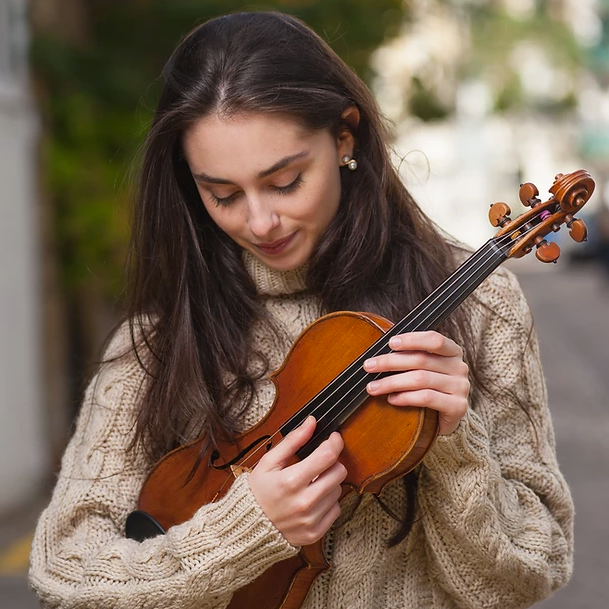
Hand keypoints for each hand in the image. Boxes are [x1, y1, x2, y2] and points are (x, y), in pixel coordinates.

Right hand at [248, 416, 346, 545]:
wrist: (248, 528)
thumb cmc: (258, 492)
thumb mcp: (269, 462)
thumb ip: (292, 441)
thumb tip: (311, 423)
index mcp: (291, 481)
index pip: (327, 456)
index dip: (334, 443)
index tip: (334, 438)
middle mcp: (304, 502)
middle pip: (339, 473)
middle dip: (332, 463)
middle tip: (319, 463)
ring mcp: (311, 519)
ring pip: (338, 490)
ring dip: (329, 483)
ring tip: (311, 484)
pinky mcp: (316, 533)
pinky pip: (336, 509)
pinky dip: (327, 502)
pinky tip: (312, 500)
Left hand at [363, 331, 469, 434]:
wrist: (445, 418)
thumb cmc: (429, 387)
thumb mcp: (422, 368)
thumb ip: (409, 357)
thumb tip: (378, 355)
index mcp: (452, 352)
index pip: (434, 339)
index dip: (412, 340)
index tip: (390, 342)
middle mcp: (459, 367)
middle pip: (421, 360)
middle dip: (390, 362)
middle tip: (368, 366)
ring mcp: (460, 387)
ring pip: (421, 379)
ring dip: (392, 382)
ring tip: (373, 387)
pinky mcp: (458, 406)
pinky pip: (427, 398)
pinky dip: (406, 397)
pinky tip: (391, 399)